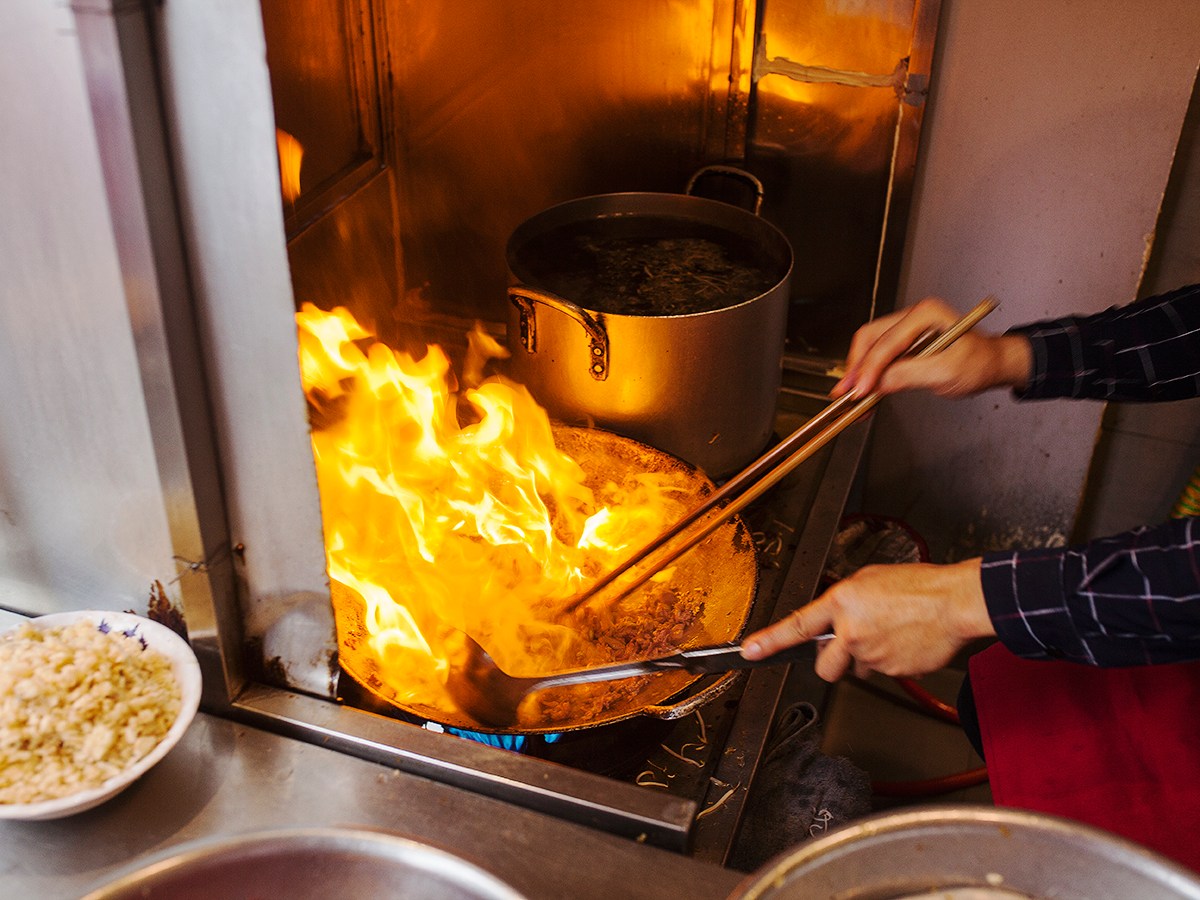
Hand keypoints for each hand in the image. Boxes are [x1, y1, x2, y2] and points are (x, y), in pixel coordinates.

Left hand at [741, 559, 994, 680]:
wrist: (954, 601)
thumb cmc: (919, 585)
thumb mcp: (870, 579)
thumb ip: (846, 602)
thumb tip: (837, 621)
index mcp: (842, 602)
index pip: (797, 625)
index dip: (770, 641)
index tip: (750, 650)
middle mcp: (851, 630)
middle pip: (826, 666)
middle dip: (833, 663)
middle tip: (852, 648)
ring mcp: (871, 654)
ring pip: (859, 669)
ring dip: (868, 658)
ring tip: (892, 633)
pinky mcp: (893, 671)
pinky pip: (884, 671)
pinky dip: (892, 661)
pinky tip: (906, 641)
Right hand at [833, 297, 1031, 398]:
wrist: (993, 365)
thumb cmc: (979, 363)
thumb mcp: (946, 372)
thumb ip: (908, 375)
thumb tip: (876, 384)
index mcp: (925, 314)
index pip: (886, 341)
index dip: (869, 368)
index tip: (859, 391)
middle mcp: (911, 317)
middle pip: (869, 339)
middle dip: (856, 368)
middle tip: (845, 394)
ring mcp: (905, 330)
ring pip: (869, 348)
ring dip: (859, 373)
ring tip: (852, 399)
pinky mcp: (903, 345)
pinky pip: (878, 357)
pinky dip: (869, 376)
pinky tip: (865, 394)